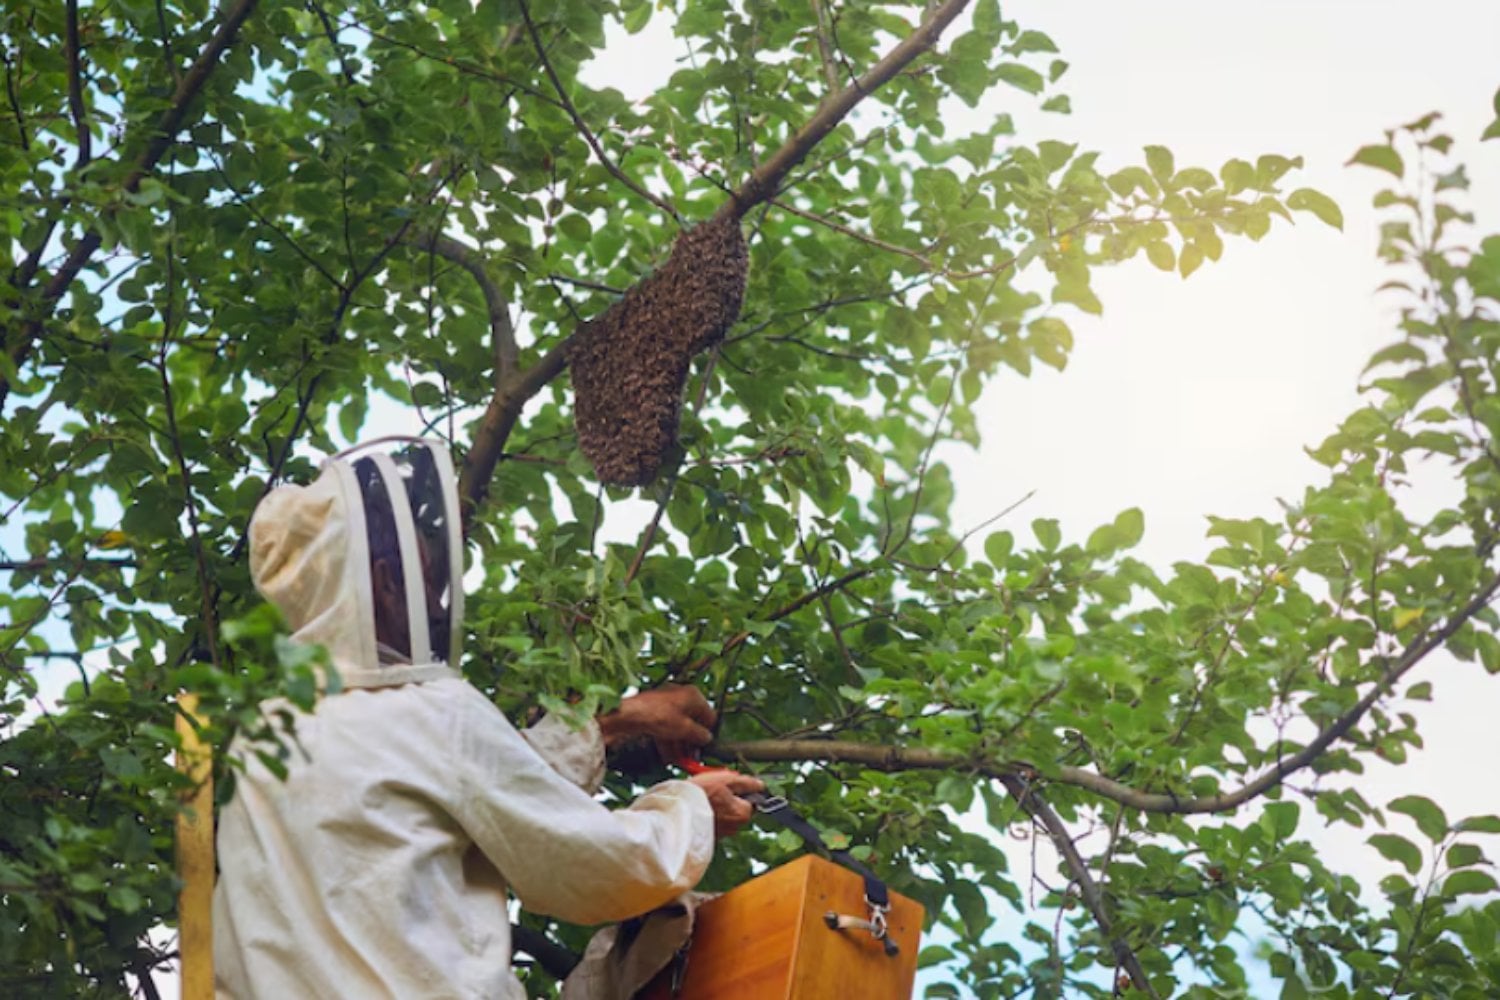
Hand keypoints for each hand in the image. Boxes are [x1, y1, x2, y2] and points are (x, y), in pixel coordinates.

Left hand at [598, 684, 715, 764]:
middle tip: (692, 757)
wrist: (628, 715)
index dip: (708, 733)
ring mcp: (665, 705)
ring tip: (680, 761)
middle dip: (691, 742)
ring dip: (679, 745)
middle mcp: (680, 696)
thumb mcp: (685, 729)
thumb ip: (700, 735)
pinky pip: (665, 729)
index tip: (706, 747)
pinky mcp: (653, 713)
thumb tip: (707, 738)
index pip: (708, 715)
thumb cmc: (657, 715)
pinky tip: (668, 757)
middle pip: (691, 722)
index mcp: (692, 695)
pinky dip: (667, 742)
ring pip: (677, 727)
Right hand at [688, 769, 764, 839]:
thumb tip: (760, 785)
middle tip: (715, 788)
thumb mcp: (727, 780)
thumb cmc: (701, 794)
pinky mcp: (708, 836)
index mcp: (742, 814)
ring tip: (704, 796)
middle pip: (738, 809)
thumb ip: (747, 783)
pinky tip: (699, 806)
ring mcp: (721, 834)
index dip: (741, 790)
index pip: (751, 800)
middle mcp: (735, 827)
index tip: (730, 784)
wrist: (676, 810)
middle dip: (729, 799)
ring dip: (718, 807)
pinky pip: (713, 822)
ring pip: (725, 816)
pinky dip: (708, 815)